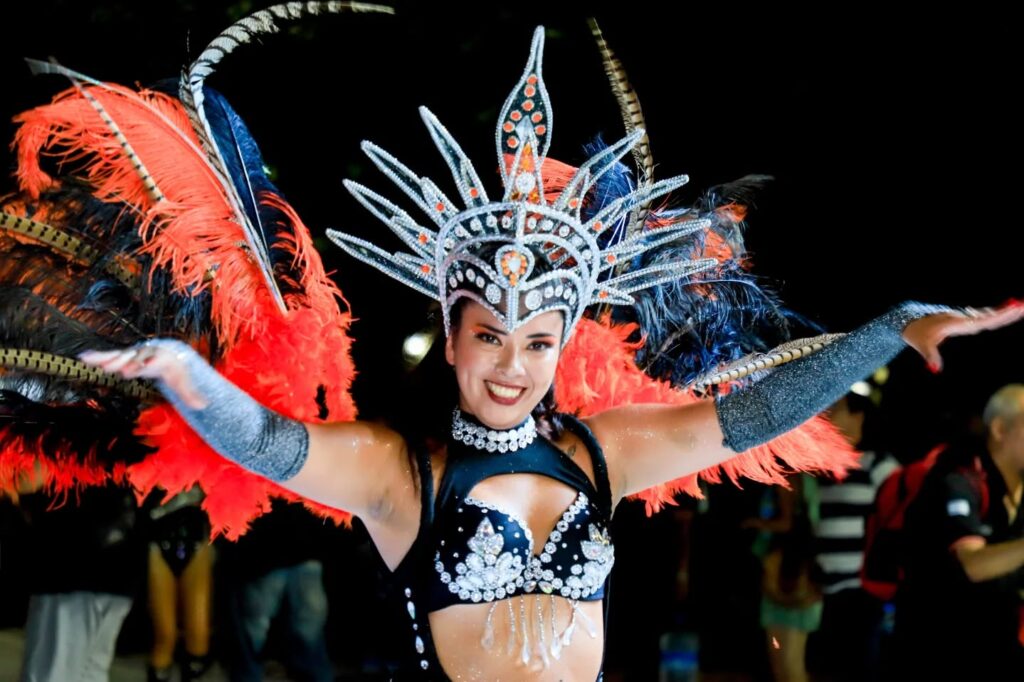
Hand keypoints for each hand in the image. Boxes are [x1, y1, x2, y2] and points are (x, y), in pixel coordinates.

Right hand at [79, 341, 207, 408]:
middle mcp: (145, 355)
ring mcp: (133, 355)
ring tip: (96, 363)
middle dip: (128, 363)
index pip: (154, 362)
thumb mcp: (183, 381)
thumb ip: (191, 394)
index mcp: (161, 360)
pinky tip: (83, 358)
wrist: (167, 352)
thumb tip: (204, 406)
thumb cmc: (175, 369)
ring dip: (110, 360)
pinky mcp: (123, 358)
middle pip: (135, 358)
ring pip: (121, 356)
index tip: (143, 367)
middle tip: (121, 369)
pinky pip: (109, 357)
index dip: (148, 364)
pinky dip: (97, 357)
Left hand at [902, 300, 1023, 371]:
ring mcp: (962, 317)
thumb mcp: (922, 346)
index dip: (997, 316)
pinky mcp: (962, 319)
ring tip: (1020, 306)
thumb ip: (930, 356)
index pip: (981, 320)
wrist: (909, 320)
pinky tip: (1004, 310)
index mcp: (956, 323)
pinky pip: (981, 316)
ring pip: (986, 314)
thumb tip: (934, 368)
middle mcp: (962, 318)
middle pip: (988, 315)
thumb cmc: (916, 334)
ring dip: (1003, 311)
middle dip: (1007, 312)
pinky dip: (994, 314)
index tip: (1012, 309)